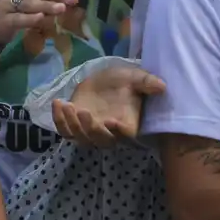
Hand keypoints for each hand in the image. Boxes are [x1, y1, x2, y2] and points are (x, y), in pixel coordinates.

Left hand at [52, 65, 166, 146]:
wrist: (103, 80)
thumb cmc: (122, 81)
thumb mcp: (134, 77)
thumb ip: (146, 82)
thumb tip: (162, 86)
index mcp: (127, 123)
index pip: (125, 135)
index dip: (119, 132)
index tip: (111, 122)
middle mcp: (109, 132)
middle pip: (101, 141)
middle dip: (91, 130)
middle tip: (84, 112)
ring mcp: (89, 131)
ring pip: (80, 138)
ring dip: (72, 125)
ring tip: (66, 106)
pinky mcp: (73, 125)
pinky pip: (65, 131)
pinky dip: (58, 121)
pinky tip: (57, 103)